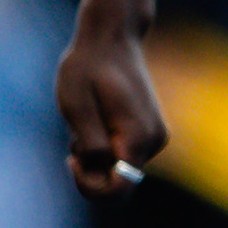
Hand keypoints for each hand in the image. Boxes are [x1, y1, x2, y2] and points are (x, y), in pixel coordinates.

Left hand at [55, 18, 167, 197]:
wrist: (111, 38)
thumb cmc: (87, 68)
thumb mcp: (75, 105)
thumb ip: (90, 143)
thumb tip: (103, 170)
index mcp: (137, 137)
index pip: (118, 188)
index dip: (90, 186)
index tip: (71, 159)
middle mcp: (154, 142)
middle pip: (120, 182)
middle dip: (91, 169)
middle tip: (73, 138)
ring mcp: (157, 138)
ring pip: (121, 169)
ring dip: (97, 155)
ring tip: (86, 121)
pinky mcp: (152, 133)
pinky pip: (125, 156)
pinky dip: (106, 147)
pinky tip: (98, 119)